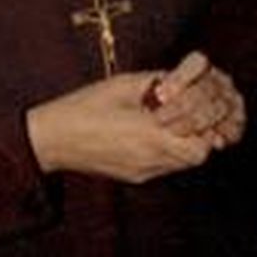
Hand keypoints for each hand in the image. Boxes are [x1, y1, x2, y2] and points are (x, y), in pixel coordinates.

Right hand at [26, 52, 245, 182]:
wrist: (52, 139)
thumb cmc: (86, 106)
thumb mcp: (125, 84)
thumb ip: (159, 83)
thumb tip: (183, 80)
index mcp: (148, 134)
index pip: (199, 141)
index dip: (204, 121)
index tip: (195, 102)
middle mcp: (149, 158)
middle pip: (197, 156)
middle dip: (200, 133)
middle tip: (189, 112)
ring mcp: (141, 171)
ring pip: (182, 163)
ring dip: (186, 142)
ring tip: (174, 120)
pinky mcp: (134, 176)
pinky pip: (165, 166)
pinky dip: (171, 150)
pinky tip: (158, 132)